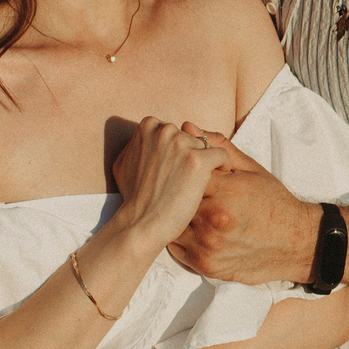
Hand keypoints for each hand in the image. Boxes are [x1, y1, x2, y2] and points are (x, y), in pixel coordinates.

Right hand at [109, 117, 226, 252]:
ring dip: (205, 163)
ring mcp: (182, 144)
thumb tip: (149, 136)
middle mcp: (165, 130)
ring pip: (206, 147)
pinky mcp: (199, 160)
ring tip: (198, 183)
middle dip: (191, 155)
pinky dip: (223, 167)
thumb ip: (139, 144)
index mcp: (148, 126)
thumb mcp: (125, 162)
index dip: (178, 151)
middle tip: (186, 179)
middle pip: (191, 138)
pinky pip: (222, 156)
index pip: (175, 131)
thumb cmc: (133, 197)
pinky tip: (218, 180)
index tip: (177, 168)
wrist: (141, 222)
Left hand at [171, 141, 319, 284]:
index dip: (187, 173)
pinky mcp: (206, 265)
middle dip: (181, 196)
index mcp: (226, 190)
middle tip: (188, 195)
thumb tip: (188, 127)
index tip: (192, 174)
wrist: (296, 244)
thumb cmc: (274, 203)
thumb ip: (219, 148)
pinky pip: (177, 248)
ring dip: (179, 218)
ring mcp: (209, 245)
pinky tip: (196, 231)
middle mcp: (215, 218)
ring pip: (174, 225)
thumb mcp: (251, 170)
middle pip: (178, 200)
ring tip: (191, 214)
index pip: (187, 173)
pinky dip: (181, 239)